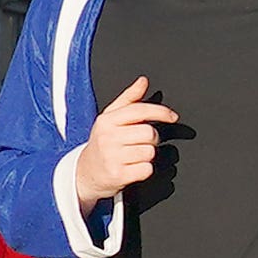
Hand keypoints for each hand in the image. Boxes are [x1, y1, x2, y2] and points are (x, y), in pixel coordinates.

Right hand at [67, 77, 179, 207]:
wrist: (84, 173)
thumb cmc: (102, 143)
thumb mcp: (110, 118)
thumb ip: (129, 98)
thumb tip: (143, 81)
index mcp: (107, 120)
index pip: (139, 110)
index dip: (160, 112)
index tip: (172, 116)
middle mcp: (108, 138)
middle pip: (149, 133)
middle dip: (152, 138)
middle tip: (141, 142)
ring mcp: (112, 157)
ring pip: (150, 152)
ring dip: (147, 155)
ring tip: (133, 155)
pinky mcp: (118, 176)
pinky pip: (146, 169)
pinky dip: (144, 170)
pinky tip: (132, 168)